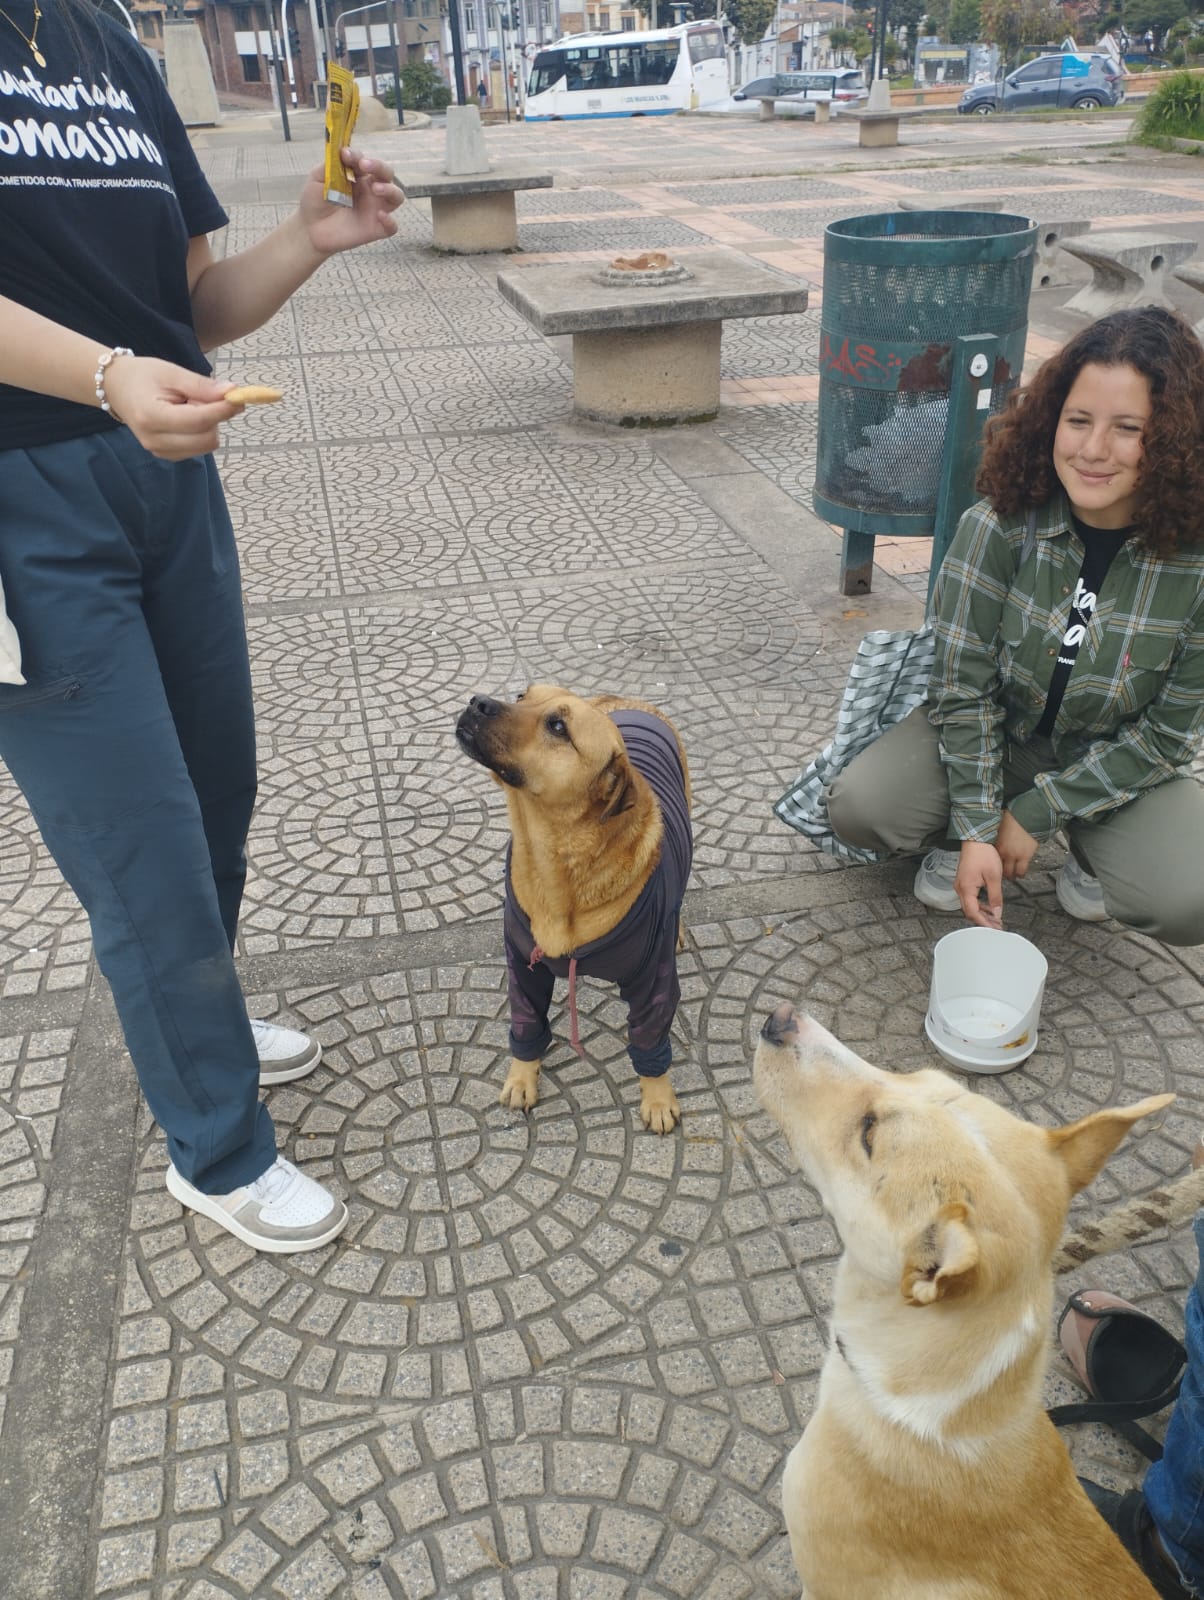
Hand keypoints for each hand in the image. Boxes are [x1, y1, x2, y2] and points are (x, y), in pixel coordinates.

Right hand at [100, 356, 245, 460]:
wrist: (117, 388)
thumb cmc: (143, 376)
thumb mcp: (171, 372)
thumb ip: (201, 385)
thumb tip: (232, 393)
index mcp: (152, 417)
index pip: (198, 421)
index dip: (223, 410)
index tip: (239, 397)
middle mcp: (155, 440)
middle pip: (206, 438)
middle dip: (214, 417)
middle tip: (202, 396)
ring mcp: (160, 451)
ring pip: (206, 445)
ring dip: (208, 425)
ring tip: (188, 405)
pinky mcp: (167, 456)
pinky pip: (198, 448)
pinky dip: (200, 433)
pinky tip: (185, 417)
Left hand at [297, 149, 402, 255]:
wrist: (310, 229)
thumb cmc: (315, 202)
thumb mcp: (317, 178)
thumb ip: (330, 165)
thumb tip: (342, 152)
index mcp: (358, 176)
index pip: (365, 161)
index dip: (357, 156)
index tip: (345, 155)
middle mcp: (370, 190)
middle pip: (387, 174)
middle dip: (379, 166)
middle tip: (364, 166)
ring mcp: (374, 209)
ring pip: (396, 196)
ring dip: (390, 190)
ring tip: (376, 189)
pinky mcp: (375, 228)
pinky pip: (392, 226)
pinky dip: (390, 221)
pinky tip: (380, 216)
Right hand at [954, 840, 1003, 927]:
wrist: (976, 839)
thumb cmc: (983, 854)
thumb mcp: (994, 877)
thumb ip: (995, 897)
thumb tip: (997, 912)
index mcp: (966, 889)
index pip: (973, 912)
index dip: (983, 923)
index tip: (993, 930)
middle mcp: (960, 888)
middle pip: (970, 911)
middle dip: (983, 921)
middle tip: (997, 927)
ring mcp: (961, 885)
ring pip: (970, 905)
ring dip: (982, 913)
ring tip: (995, 919)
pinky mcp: (964, 881)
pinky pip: (970, 898)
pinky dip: (980, 905)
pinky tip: (989, 906)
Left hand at [995, 810, 1038, 881]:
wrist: (1029, 815)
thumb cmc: (1014, 817)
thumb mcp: (1000, 827)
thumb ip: (998, 837)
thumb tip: (996, 839)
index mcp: (996, 845)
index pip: (992, 861)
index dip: (993, 865)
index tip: (994, 867)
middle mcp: (1004, 853)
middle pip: (1001, 869)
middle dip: (1002, 873)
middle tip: (1004, 875)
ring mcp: (1016, 856)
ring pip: (1012, 873)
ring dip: (1012, 875)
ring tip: (1013, 876)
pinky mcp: (1027, 856)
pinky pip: (1023, 870)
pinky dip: (1021, 873)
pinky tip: (1021, 874)